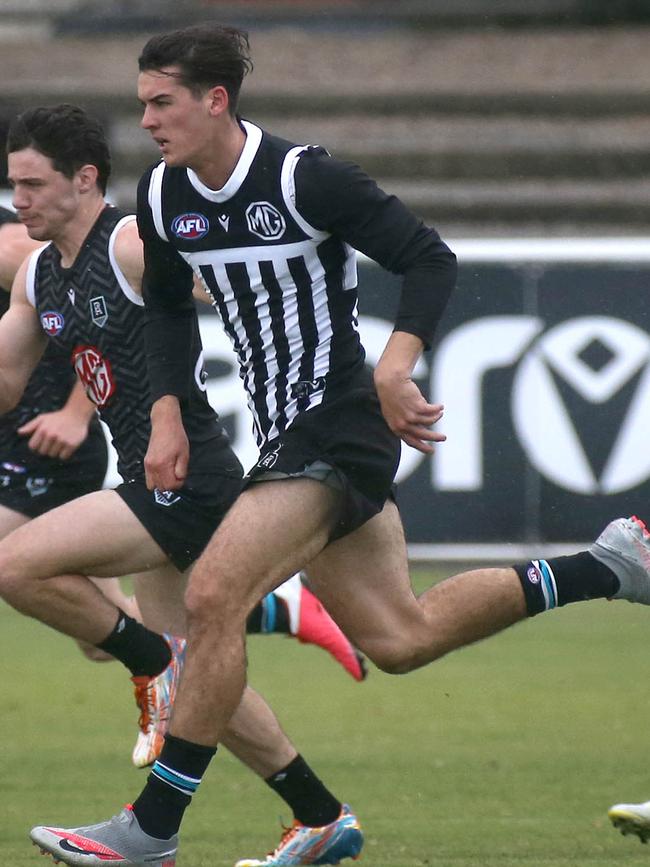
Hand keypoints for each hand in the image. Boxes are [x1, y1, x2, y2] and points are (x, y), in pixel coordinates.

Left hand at [17, 410, 88, 459]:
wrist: (77, 414)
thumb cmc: (57, 417)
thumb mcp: (42, 418)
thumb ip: (30, 426)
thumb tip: (19, 432)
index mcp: (42, 429)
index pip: (33, 447)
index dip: (36, 446)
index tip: (42, 442)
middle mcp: (51, 435)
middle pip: (43, 453)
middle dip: (46, 448)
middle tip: (52, 442)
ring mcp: (62, 440)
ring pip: (53, 455)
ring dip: (55, 451)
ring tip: (60, 442)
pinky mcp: (72, 445)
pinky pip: (63, 457)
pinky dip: (64, 454)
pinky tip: (66, 446)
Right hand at [144, 396, 188, 490]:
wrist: (164, 425)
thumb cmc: (176, 437)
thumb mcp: (184, 454)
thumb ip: (181, 470)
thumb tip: (179, 480)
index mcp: (162, 465)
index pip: (169, 486)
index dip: (178, 483)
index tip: (182, 475)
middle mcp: (152, 467)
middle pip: (161, 488)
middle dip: (171, 484)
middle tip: (177, 474)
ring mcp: (147, 465)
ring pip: (153, 485)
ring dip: (163, 483)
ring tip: (170, 473)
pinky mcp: (146, 462)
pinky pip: (149, 479)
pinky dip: (156, 479)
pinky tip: (164, 470)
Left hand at [374, 331, 445, 453]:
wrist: (390, 382)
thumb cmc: (393, 396)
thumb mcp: (396, 413)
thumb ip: (406, 422)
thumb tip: (422, 428)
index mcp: (396, 428)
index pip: (411, 441)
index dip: (422, 447)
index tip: (431, 451)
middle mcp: (403, 424)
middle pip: (422, 435)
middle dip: (434, 437)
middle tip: (444, 438)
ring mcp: (410, 416)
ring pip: (429, 421)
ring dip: (436, 417)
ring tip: (440, 413)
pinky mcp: (417, 406)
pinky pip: (432, 411)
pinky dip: (438, 409)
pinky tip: (441, 407)